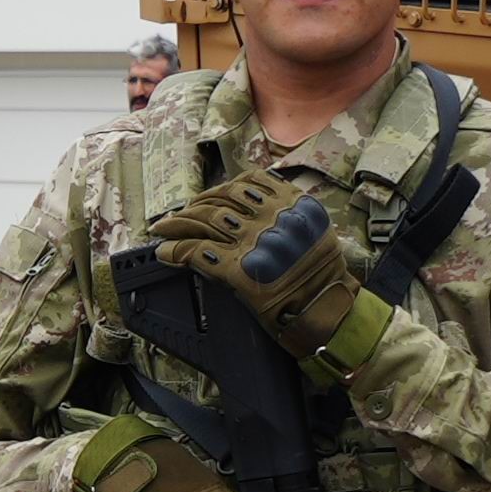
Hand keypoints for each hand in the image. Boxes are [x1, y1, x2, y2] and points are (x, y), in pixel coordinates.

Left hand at [153, 172, 372, 375]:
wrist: (326, 309)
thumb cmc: (323, 275)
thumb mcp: (313, 229)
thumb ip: (288, 211)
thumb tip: (255, 205)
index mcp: (291, 203)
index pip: (247, 183)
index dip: (222, 189)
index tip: (210, 196)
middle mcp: (270, 217)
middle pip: (221, 198)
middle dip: (195, 205)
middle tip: (178, 214)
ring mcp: (252, 242)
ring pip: (204, 219)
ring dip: (178, 223)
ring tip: (164, 228)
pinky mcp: (236, 269)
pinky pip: (196, 252)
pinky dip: (175, 251)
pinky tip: (165, 253)